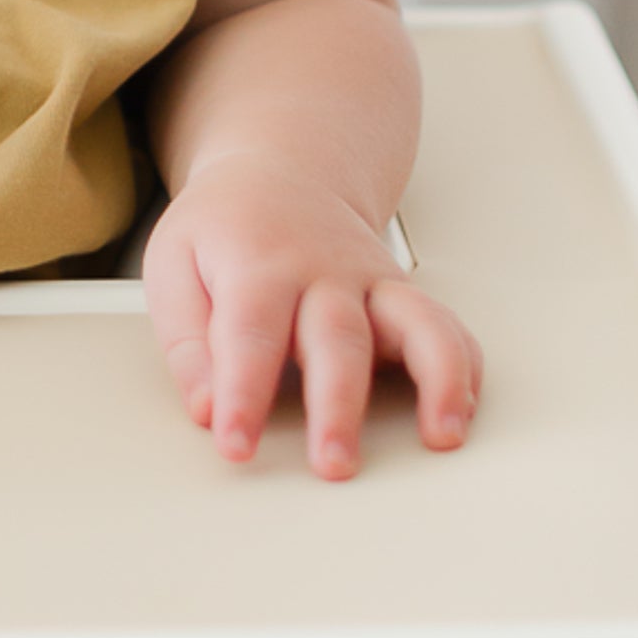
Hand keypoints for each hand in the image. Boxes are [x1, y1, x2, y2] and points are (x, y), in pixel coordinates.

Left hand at [142, 151, 481, 478]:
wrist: (279, 171)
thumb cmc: (225, 228)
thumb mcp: (174, 262)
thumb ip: (186, 340)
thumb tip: (206, 408)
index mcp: (256, 264)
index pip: (249, 335)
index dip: (242, 395)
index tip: (236, 444)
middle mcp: (322, 272)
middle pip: (337, 339)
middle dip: (338, 406)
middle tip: (333, 466)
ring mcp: (370, 282)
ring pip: (414, 326)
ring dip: (433, 382)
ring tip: (440, 438)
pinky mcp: (401, 296)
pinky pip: (446, 329)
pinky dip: (462, 370)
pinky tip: (460, 414)